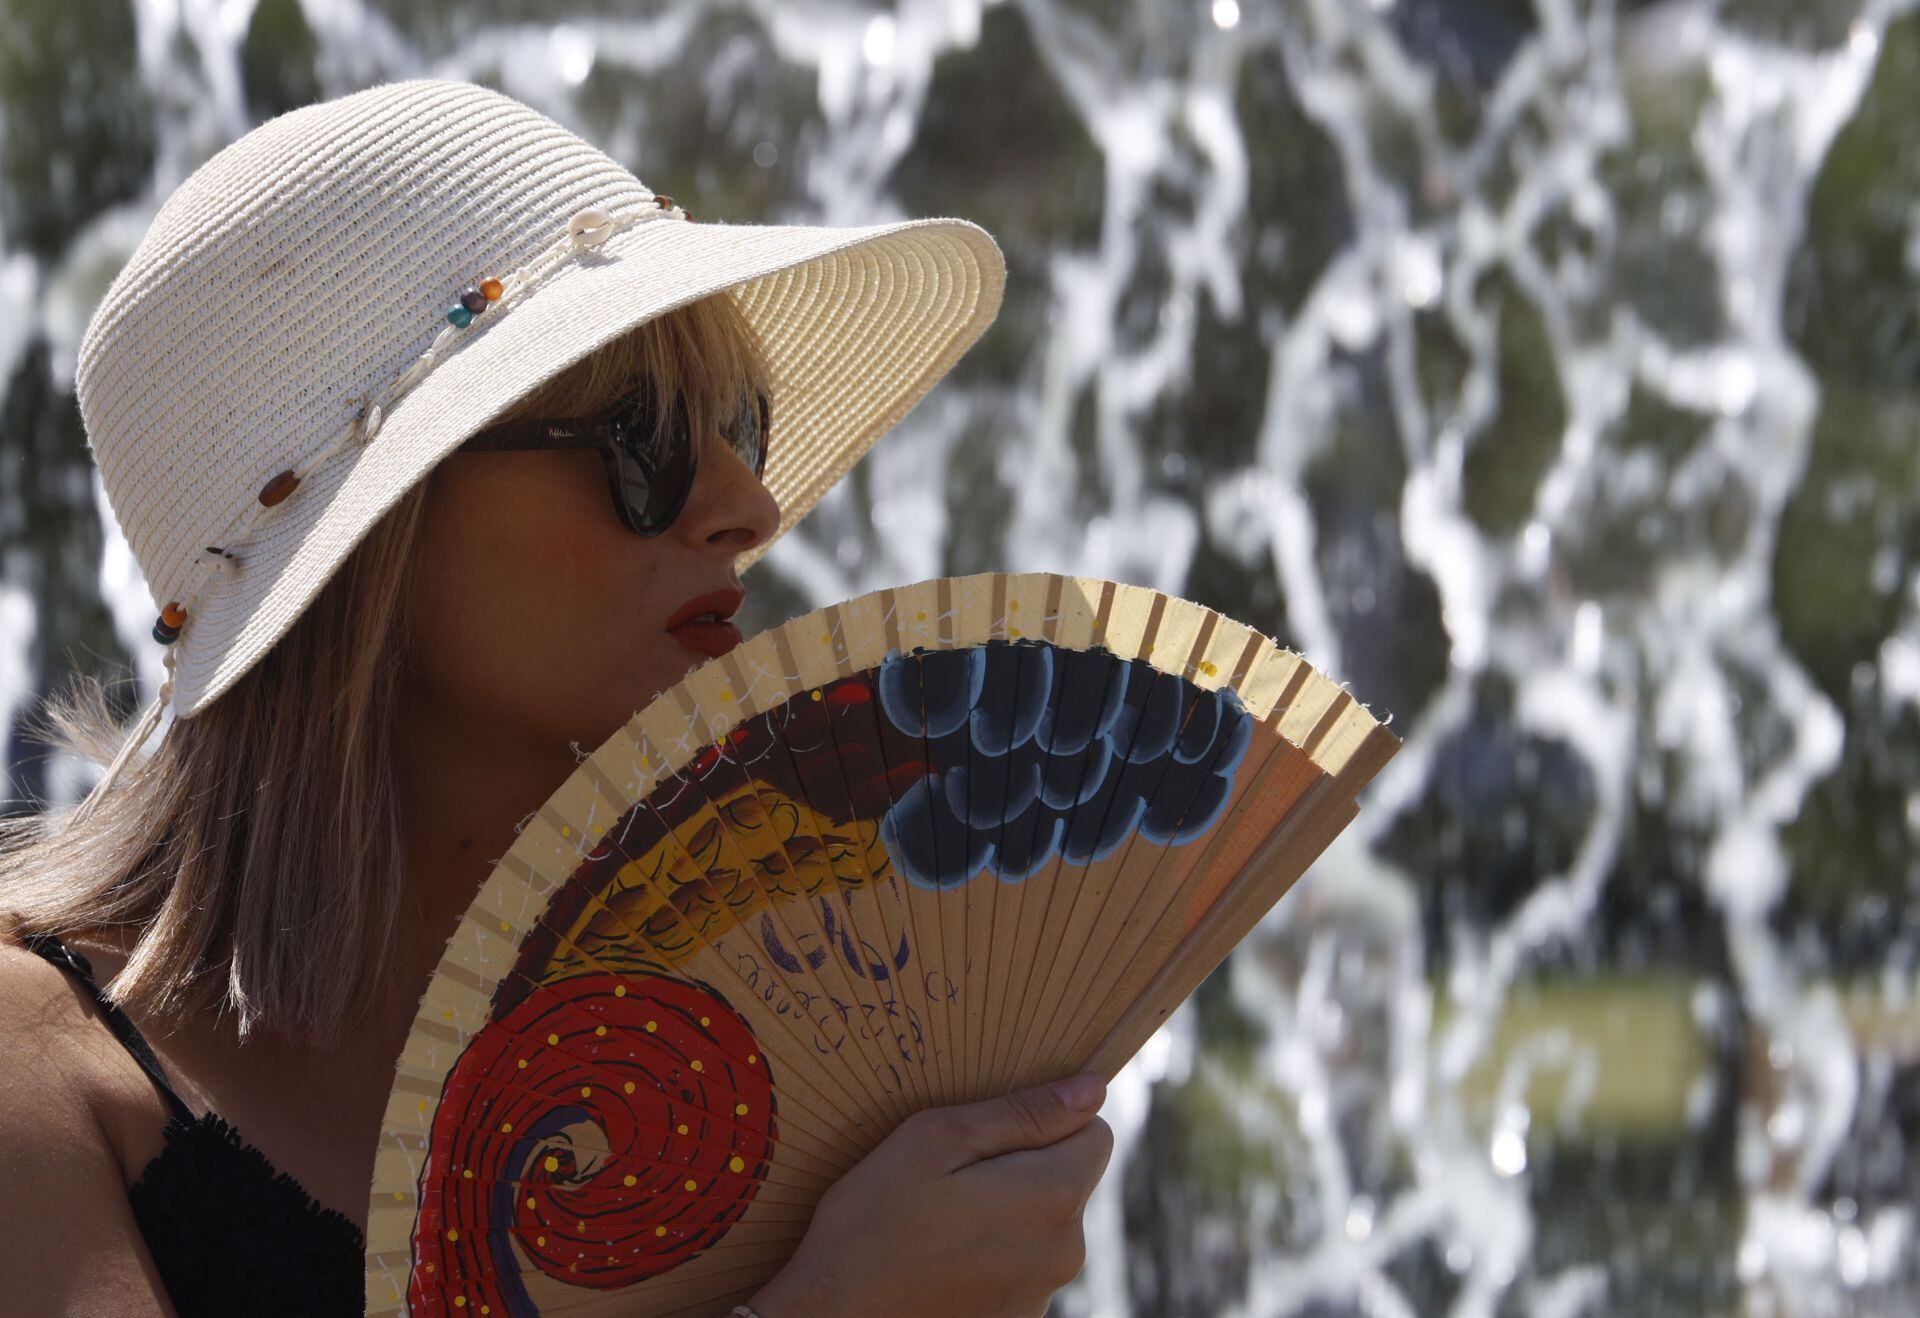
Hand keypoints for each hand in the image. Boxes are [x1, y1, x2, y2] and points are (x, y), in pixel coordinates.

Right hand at [747, 1072, 1113, 1317]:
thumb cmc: (873, 1224)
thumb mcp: (937, 1140)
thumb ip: (1023, 1113)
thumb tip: (1091, 1090)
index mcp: (1052, 1197)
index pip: (1096, 1133)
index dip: (1051, 1119)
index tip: (997, 1127)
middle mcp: (1063, 1252)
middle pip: (1068, 1180)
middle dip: (1024, 1165)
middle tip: (953, 1171)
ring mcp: (1041, 1294)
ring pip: (1042, 1225)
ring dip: (1006, 1211)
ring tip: (939, 1218)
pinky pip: (1020, 1266)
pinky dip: (991, 1254)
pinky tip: (939, 1256)